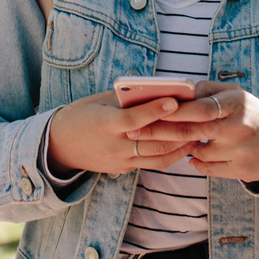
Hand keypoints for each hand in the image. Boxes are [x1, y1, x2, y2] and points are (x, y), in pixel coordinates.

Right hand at [47, 90, 195, 175]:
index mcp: (104, 125)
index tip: (175, 100)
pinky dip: (170, 155)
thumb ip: (124, 98)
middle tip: (200, 118)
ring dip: (180, 146)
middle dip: (179, 131)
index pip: (134, 119)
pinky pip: (152, 164)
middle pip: (153, 142)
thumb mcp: (98, 101)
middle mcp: (113, 146)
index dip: (155, 110)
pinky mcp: (124, 169)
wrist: (59, 146)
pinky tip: (183, 144)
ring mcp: (119, 161)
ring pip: (158, 157)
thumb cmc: (81, 115)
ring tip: (199, 132)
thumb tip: (155, 88)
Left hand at [127, 82, 258, 182]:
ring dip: (181, 147)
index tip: (146, 110)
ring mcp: (239, 151)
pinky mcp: (239, 171)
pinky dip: (197, 161)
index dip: (172, 110)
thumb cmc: (249, 112)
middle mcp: (238, 127)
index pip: (198, 107)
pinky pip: (206, 168)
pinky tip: (195, 154)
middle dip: (158, 132)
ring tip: (170, 140)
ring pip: (195, 152)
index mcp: (235, 103)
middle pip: (190, 132)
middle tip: (133, 132)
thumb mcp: (234, 94)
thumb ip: (206, 90)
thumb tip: (177, 91)